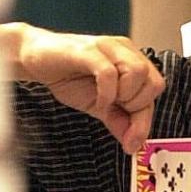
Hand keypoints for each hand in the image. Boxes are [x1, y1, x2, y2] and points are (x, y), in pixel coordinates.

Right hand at [0, 24, 164, 152]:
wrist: (35, 58)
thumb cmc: (68, 76)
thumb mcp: (98, 105)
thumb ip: (119, 121)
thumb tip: (134, 143)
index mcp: (131, 61)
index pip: (155, 90)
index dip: (145, 120)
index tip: (131, 141)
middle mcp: (124, 51)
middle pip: (154, 82)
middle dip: (136, 106)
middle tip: (114, 111)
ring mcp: (107, 48)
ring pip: (138, 72)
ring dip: (124, 96)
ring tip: (105, 102)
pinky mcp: (88, 50)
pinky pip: (109, 72)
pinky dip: (106, 93)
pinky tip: (96, 101)